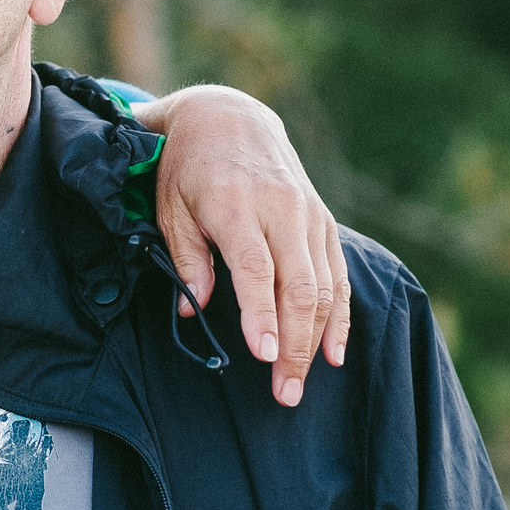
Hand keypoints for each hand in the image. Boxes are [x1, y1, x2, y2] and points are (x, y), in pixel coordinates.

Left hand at [132, 85, 346, 407]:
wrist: (228, 117)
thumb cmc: (188, 168)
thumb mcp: (170, 206)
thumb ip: (186, 256)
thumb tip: (193, 309)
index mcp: (237, 206)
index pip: (257, 269)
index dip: (263, 314)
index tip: (265, 355)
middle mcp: (281, 209)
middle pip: (298, 286)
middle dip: (294, 344)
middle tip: (284, 392)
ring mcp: (308, 214)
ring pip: (324, 285)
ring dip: (317, 339)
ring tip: (301, 383)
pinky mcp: (322, 219)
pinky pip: (338, 273)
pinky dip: (339, 314)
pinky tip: (334, 351)